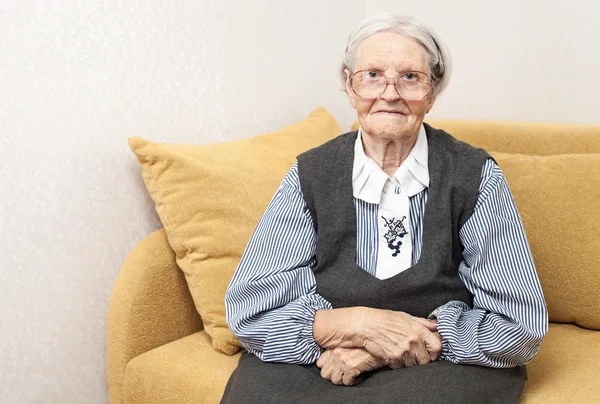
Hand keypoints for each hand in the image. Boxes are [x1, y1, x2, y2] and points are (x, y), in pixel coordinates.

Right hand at [314, 307, 441, 369]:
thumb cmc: (385, 319)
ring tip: (400, 353)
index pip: (437, 347)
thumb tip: (436, 325)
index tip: (430, 352)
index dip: (435, 352)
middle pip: (425, 360)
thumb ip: (423, 323)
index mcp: (418, 329)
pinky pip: (401, 367)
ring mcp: (404, 350)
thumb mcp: (405, 317)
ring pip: (413, 365)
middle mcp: (413, 340)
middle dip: (420, 359)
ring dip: (408, 362)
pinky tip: (392, 355)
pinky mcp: (394, 358)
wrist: (365, 325)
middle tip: (412, 354)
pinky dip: (397, 364)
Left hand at [316, 347, 384, 385]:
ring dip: (345, 379)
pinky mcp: (351, 367)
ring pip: (335, 380)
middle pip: (325, 374)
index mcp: (333, 347)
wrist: (380, 345)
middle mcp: (336, 352)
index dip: (329, 368)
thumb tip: (329, 362)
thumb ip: (337, 351)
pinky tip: (360, 374)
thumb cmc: (366, 346)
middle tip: (346, 373)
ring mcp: (342, 360)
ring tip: (353, 374)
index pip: (319, 363)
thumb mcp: (348, 345)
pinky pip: (347, 382)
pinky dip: (354, 381)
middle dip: (335, 376)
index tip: (337, 369)